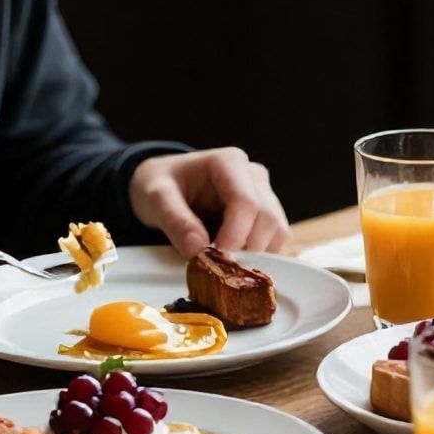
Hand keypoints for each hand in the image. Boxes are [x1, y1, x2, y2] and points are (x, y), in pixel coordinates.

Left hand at [129, 148, 290, 256]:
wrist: (166, 185)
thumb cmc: (161, 184)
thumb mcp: (155, 197)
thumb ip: (174, 220)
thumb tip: (197, 250)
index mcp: (229, 163)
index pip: (246, 202)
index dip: (236, 235)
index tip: (218, 260)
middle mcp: (253, 177)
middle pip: (268, 218)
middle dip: (247, 250)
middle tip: (221, 270)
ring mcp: (264, 196)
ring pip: (278, 232)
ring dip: (257, 256)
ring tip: (226, 266)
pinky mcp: (265, 217)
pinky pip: (274, 242)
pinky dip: (259, 259)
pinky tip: (234, 264)